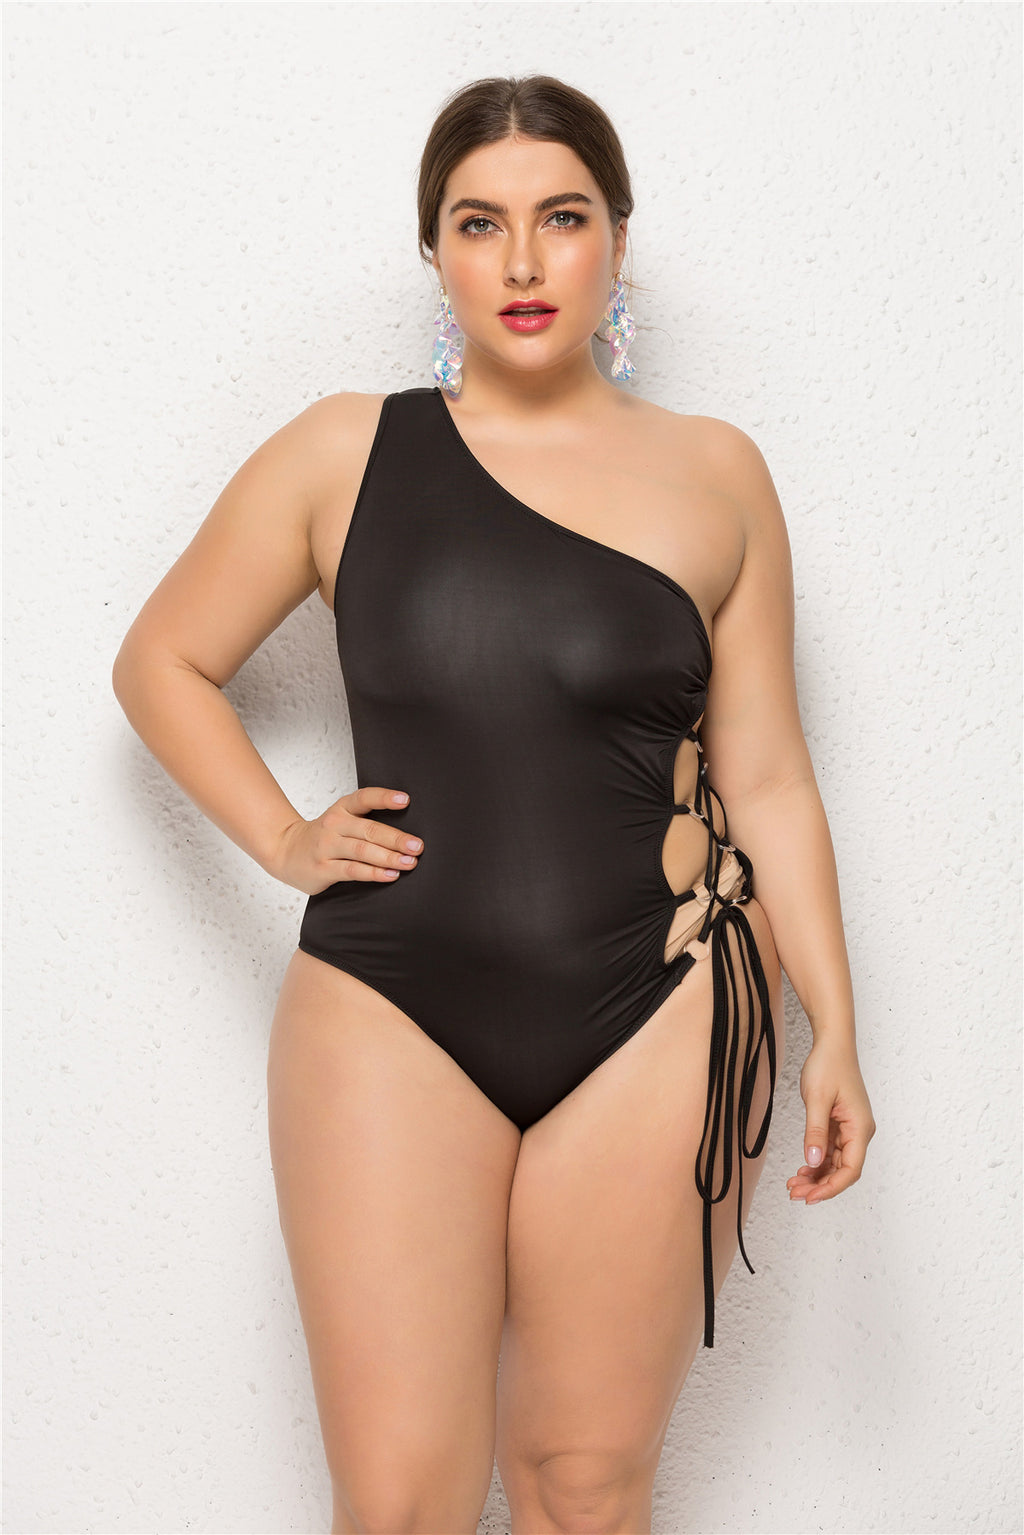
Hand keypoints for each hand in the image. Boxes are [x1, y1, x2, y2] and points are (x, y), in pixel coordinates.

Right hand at [267, 787, 423, 894]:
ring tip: (409, 863)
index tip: (405, 800)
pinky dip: (373, 873)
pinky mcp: (323, 868)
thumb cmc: (324, 836)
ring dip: (388, 857)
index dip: (384, 798)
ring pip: (362, 851)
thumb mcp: (341, 819)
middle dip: (397, 839)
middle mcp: (334, 825)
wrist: (285, 851)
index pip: (364, 798)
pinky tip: (390, 875)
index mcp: (342, 808)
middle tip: (417, 846)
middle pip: (369, 830)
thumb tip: (407, 833)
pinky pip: (352, 870)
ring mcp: (327, 847)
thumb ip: (367, 821)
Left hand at [787, 1035, 875, 1204]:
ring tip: (794, 1184)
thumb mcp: (817, 1099)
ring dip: (817, 1176)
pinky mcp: (840, 1124)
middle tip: (795, 1193)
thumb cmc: (829, 1065)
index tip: (811, 1197)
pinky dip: (817, 1162)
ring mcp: (850, 1129)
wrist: (832, 1043)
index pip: (851, 1169)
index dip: (831, 1187)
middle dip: (820, 1185)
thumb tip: (813, 1161)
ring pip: (835, 1163)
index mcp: (860, 1128)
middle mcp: (859, 1132)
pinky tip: (802, 1169)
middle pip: (843, 1170)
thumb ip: (815, 1132)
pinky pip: (830, 1151)